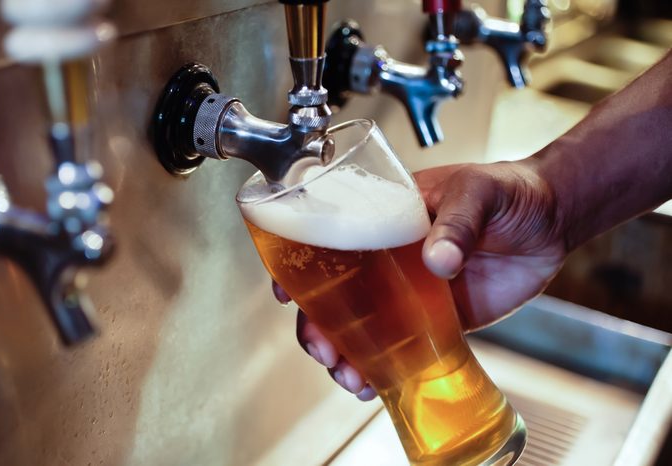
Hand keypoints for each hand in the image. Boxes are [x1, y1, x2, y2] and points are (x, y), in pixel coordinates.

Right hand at [276, 161, 567, 399]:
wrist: (551, 219)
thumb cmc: (507, 189)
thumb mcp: (478, 191)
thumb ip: (458, 221)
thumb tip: (437, 260)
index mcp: (383, 217)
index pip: (327, 241)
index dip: (299, 267)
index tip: (286, 290)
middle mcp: (387, 258)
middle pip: (335, 294)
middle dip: (317, 325)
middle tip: (322, 346)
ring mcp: (409, 292)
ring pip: (361, 326)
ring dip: (344, 352)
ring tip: (348, 375)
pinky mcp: (437, 320)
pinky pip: (401, 347)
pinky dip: (382, 367)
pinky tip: (373, 383)